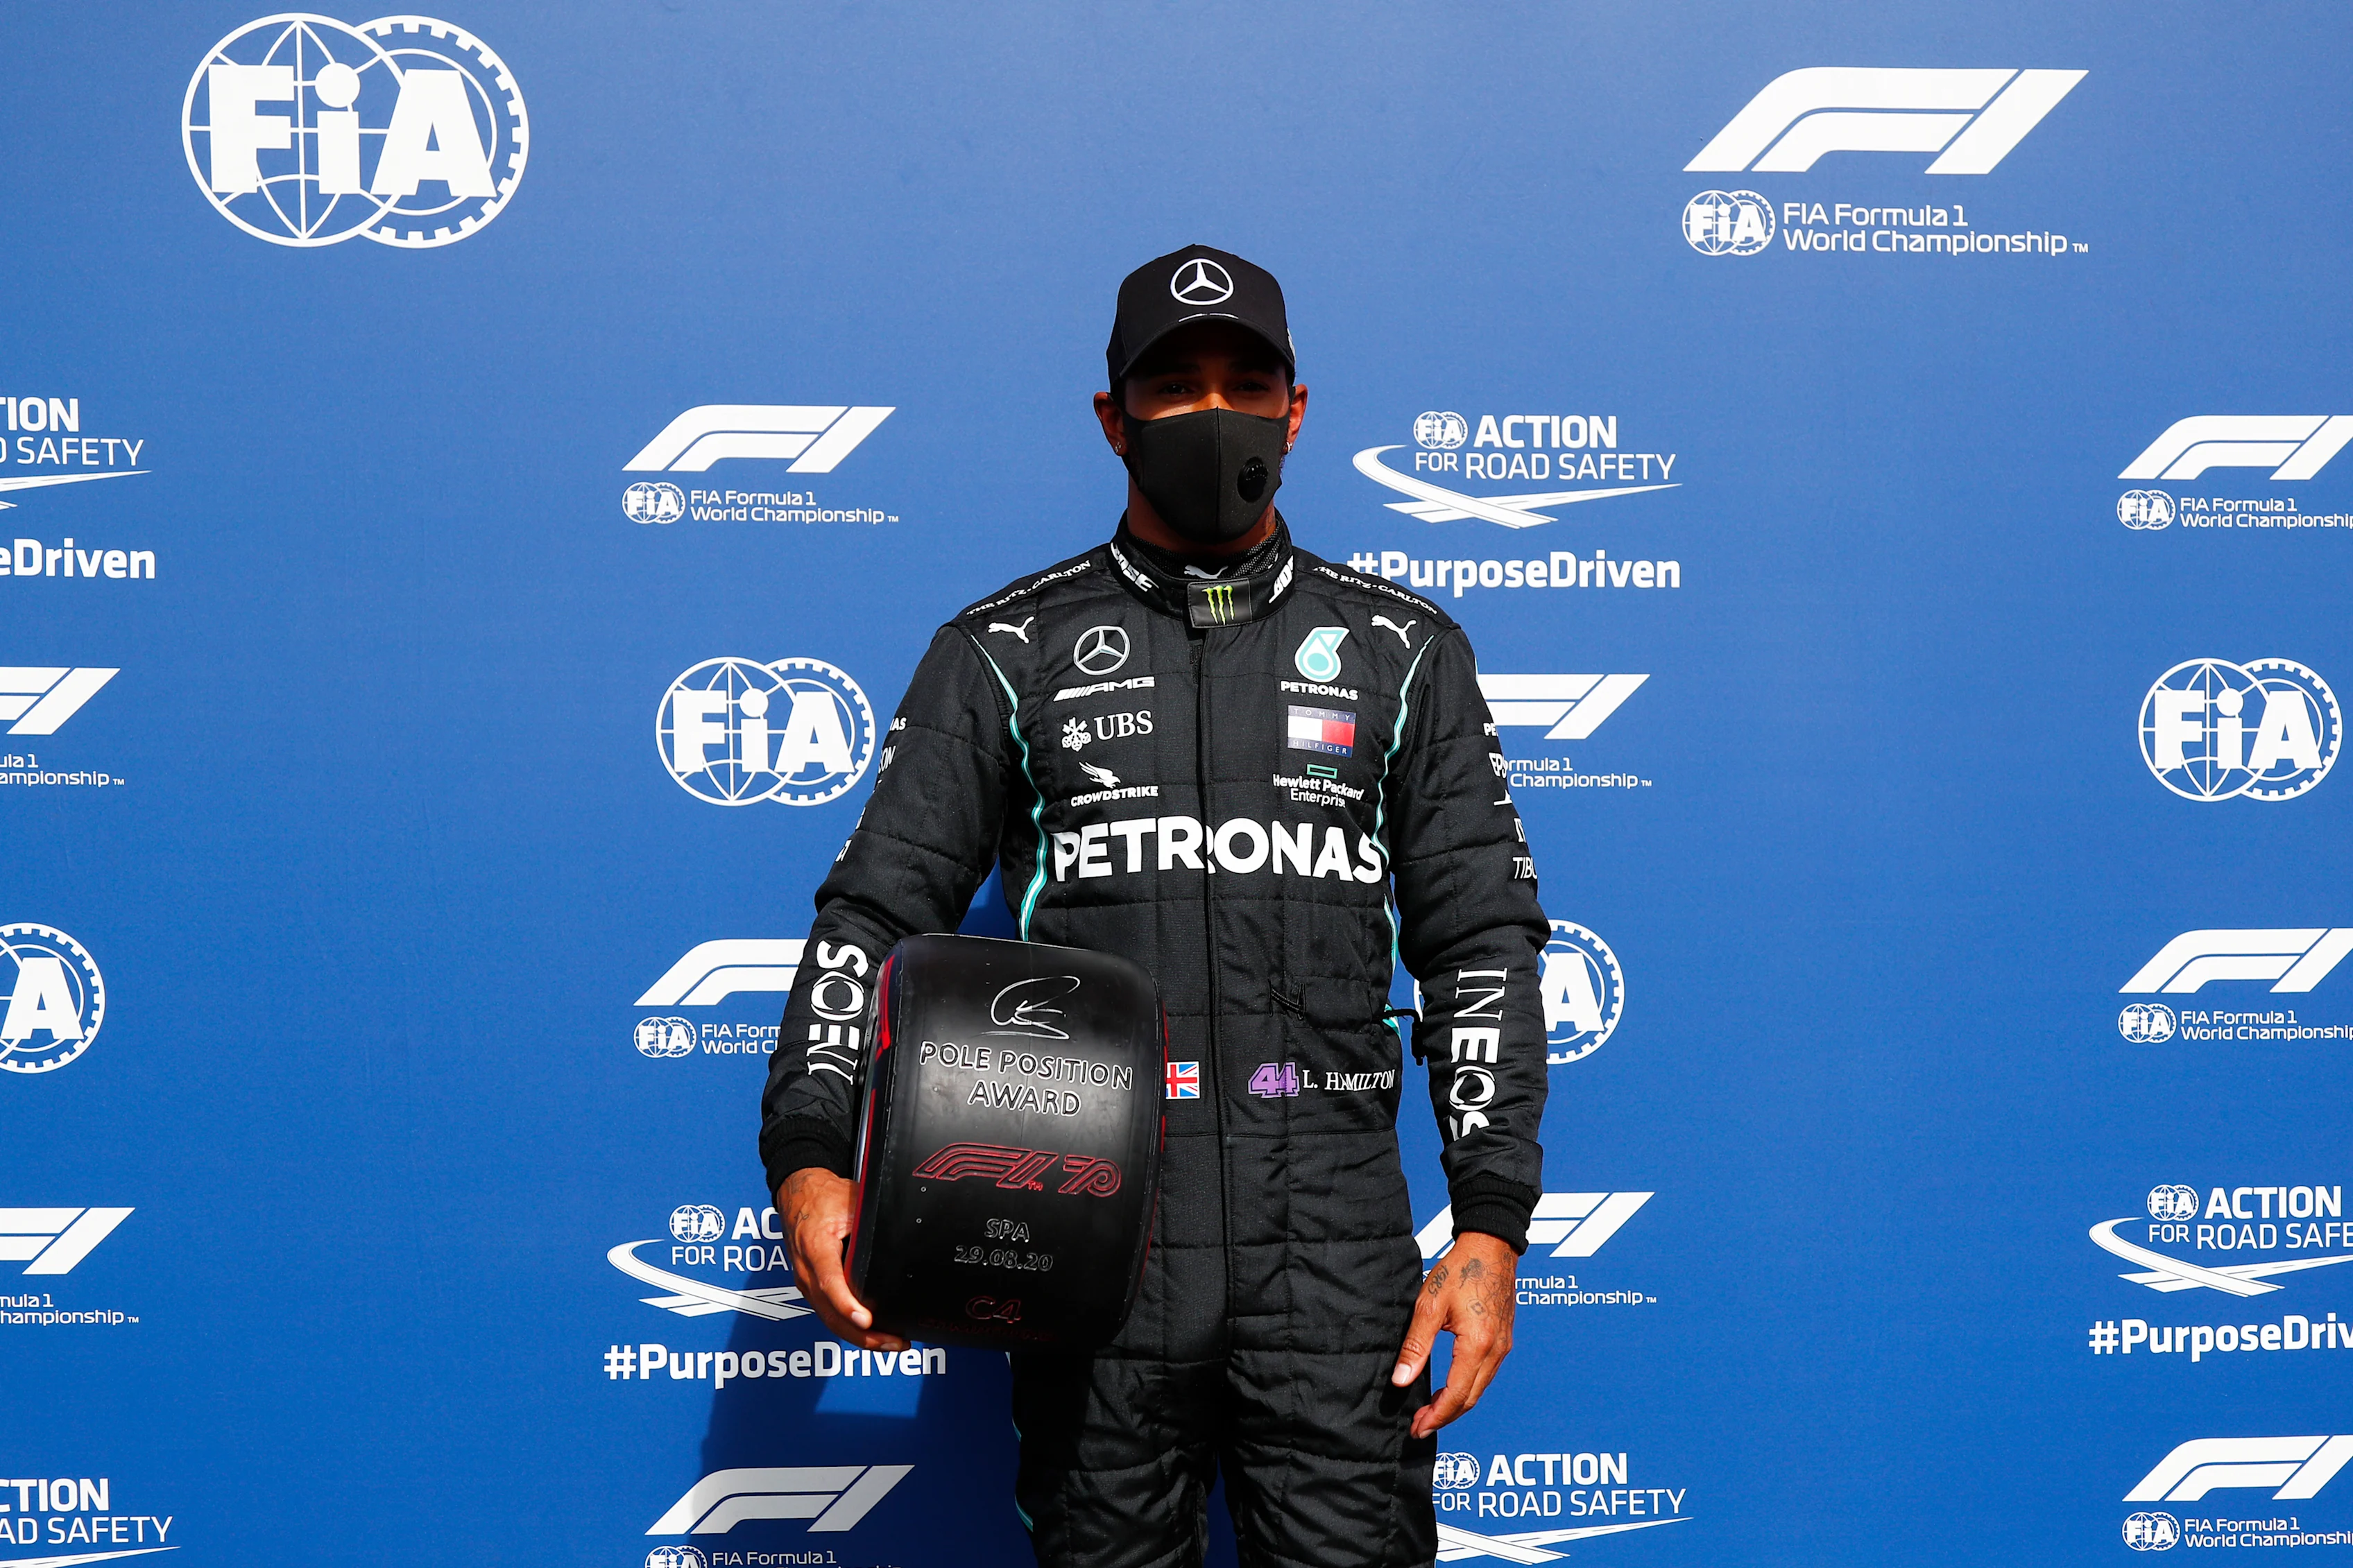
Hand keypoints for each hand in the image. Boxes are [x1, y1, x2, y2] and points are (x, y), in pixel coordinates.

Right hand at [777, 1168, 906, 1352]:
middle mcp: (806, 1272)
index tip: (866, 1320)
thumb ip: (870, 1223)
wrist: (797, 1195)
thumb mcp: (851, 1202)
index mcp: (815, 1247)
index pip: (829, 1282)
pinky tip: (872, 1335)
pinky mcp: (812, 1289)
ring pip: (830, 1321)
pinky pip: (829, 1315)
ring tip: (891, 1345)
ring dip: (859, 1338)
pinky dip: (850, 1329)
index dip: (847, 1304)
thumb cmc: (823, 1198)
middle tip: (894, 1343)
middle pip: (830, 1313)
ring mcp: (806, 1285)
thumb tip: (902, 1235)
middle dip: (862, 1334)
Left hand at [1391, 1231, 1515, 1437]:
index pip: (1456, 1395)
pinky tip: (1450, 1388)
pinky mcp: (1504, 1340)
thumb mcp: (1429, 1305)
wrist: (1492, 1246)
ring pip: (1480, 1388)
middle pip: (1470, 1398)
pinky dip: (1467, 1388)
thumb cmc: (1459, 1270)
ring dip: (1456, 1404)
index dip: (1436, 1417)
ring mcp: (1503, 1347)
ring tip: (1430, 1411)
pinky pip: (1486, 1374)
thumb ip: (1416, 1345)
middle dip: (1444, 1416)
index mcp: (1477, 1345)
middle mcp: (1495, 1351)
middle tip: (1419, 1426)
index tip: (1417, 1429)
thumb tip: (1401, 1380)